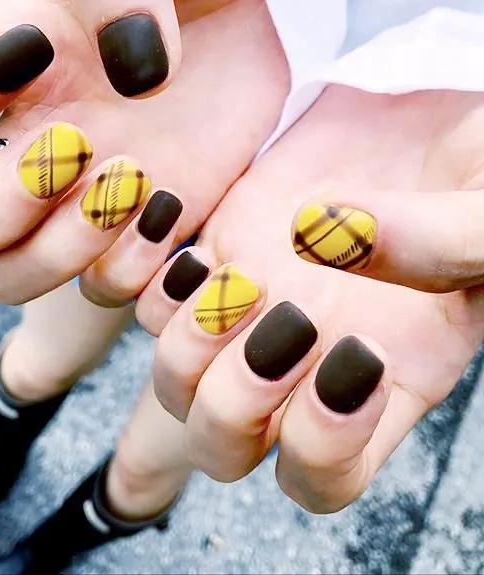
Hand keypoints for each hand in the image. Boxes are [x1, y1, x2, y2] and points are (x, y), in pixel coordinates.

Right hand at [0, 0, 287, 305]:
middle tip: (75, 148)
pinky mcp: (137, 234)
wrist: (258, 15)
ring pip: (7, 279)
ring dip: (62, 251)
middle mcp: (23, 149)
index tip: (27, 62)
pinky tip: (172, 208)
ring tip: (135, 180)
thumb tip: (129, 73)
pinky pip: (100, 288)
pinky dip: (130, 267)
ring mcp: (75, 203)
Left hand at [137, 85, 483, 512]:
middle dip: (233, 402)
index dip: (321, 447)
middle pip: (222, 444)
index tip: (357, 353)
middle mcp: (301, 361)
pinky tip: (197, 243)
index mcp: (379, 384)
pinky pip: (147, 300)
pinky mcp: (217, 254)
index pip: (321, 479)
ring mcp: (249, 311)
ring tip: (236, 277)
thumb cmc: (476, 174)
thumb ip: (439, 243)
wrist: (420, 118)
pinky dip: (149, 283)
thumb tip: (326, 237)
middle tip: (285, 319)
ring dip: (186, 346)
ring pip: (175, 382)